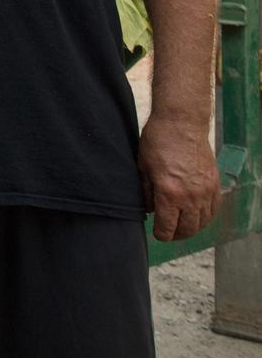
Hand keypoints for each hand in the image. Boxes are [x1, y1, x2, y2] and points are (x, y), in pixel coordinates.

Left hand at [139, 113, 219, 241]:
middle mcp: (190, 196)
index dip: (160, 234)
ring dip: (191, 227)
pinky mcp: (214, 184)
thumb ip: (147, 193)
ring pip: (202, 223)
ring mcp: (205, 191)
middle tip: (168, 232)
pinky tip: (195, 214)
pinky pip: (213, 210)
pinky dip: (204, 217)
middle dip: (176, 235)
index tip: (157, 233)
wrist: (181, 123)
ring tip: (180, 225)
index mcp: (169, 193)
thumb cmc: (157, 142)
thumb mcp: (143, 168)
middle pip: (187, 230)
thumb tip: (150, 211)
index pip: (167, 228)